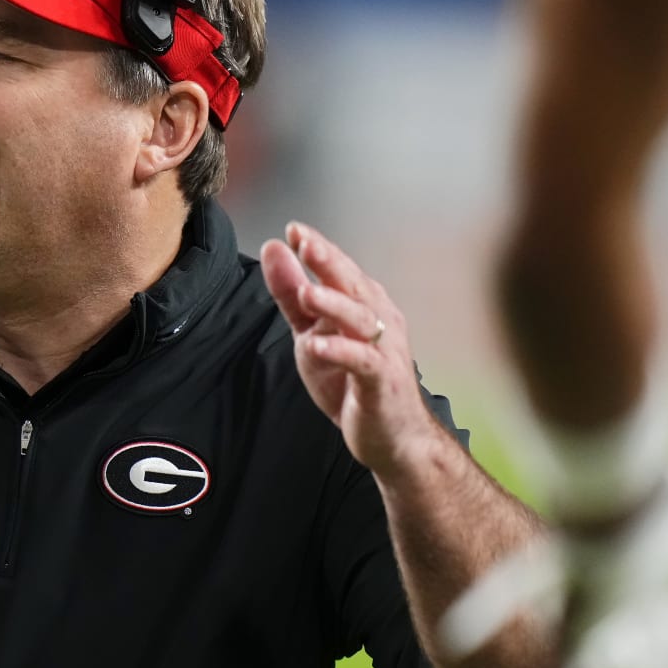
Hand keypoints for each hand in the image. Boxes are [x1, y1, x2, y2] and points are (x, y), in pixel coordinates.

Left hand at [259, 222, 441, 473]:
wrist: (392, 437)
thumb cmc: (353, 382)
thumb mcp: (313, 333)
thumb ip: (291, 294)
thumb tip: (274, 249)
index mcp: (363, 305)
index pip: (339, 270)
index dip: (319, 249)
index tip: (294, 230)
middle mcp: (379, 320)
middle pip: (353, 285)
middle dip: (329, 262)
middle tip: (305, 242)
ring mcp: (384, 350)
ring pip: (360, 319)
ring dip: (333, 305)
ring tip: (307, 294)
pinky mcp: (381, 382)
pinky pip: (362, 361)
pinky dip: (340, 352)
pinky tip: (317, 346)